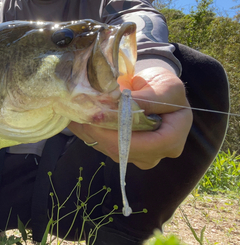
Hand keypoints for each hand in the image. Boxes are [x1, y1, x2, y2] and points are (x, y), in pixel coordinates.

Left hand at [67, 67, 192, 168]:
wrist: (161, 94)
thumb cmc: (167, 90)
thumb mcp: (166, 88)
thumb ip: (146, 99)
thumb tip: (120, 105)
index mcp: (170, 141)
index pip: (140, 144)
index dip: (116, 133)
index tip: (96, 116)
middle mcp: (152, 155)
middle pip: (119, 149)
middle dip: (96, 130)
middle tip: (77, 110)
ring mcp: (134, 156)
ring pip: (105, 147)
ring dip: (87, 130)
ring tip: (73, 111)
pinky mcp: (120, 151)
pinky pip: (100, 143)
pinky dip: (86, 130)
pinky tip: (75, 116)